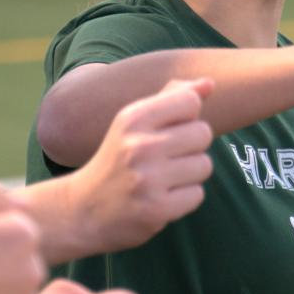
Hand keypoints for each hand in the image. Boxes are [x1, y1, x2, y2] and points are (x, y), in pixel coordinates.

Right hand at [69, 78, 216, 253]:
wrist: (83, 209)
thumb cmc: (118, 159)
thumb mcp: (134, 122)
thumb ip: (172, 98)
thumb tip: (210, 83)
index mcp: (133, 118)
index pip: (190, 101)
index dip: (187, 117)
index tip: (167, 131)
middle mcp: (139, 145)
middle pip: (203, 133)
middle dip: (191, 147)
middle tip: (165, 159)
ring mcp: (148, 179)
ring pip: (204, 165)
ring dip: (189, 175)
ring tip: (162, 179)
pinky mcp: (156, 209)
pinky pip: (197, 194)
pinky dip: (183, 199)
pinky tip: (160, 198)